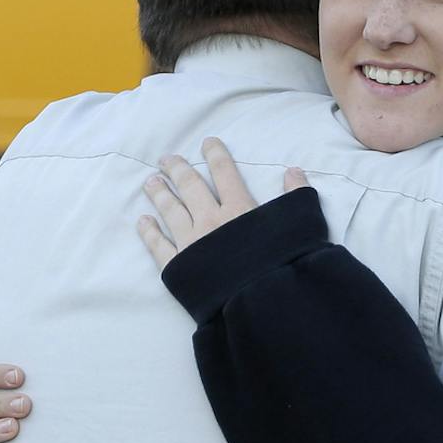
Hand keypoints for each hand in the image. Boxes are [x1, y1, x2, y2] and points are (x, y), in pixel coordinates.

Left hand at [135, 137, 306, 269]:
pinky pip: (158, 245)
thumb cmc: (284, 262)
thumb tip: (294, 171)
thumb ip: (296, 195)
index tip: (207, 143)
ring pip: (170, 211)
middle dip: (178, 170)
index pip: (224, 173)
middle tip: (167, 159)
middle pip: (190, 187)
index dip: (216, 155)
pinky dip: (149, 232)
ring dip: (160, 194)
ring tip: (151, 182)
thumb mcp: (300, 223)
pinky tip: (142, 221)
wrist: (261, 300)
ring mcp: (191, 242)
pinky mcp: (178, 266)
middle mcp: (211, 219)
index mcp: (239, 208)